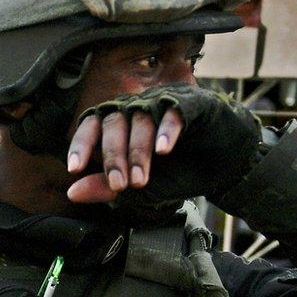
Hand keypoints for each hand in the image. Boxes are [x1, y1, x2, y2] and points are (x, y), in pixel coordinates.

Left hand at [64, 103, 185, 203]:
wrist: (224, 165)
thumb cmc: (179, 170)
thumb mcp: (140, 186)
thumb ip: (107, 187)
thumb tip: (72, 193)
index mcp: (119, 124)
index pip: (91, 127)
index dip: (81, 145)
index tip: (74, 168)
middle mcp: (136, 108)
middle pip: (114, 124)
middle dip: (114, 158)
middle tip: (120, 185)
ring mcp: (162, 102)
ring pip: (141, 119)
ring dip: (139, 151)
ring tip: (142, 179)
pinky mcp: (191, 104)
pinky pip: (173, 112)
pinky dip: (166, 131)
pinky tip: (163, 150)